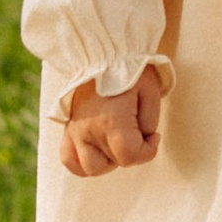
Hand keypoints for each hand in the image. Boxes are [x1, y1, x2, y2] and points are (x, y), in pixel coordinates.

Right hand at [59, 62, 166, 176]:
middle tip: (136, 133)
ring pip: (88, 168)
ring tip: (116, 144)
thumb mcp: (151, 92)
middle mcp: (89, 130)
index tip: (154, 136)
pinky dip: (81, 163)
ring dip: (107, 162)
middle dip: (130, 152)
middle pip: (113, 162)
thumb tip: (144, 139)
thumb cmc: (130, 70)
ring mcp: (75, 131)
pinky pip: (68, 159)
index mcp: (111, 120)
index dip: (148, 151)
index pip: (129, 156)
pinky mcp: (67, 128)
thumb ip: (149, 122)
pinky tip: (96, 152)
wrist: (102, 53)